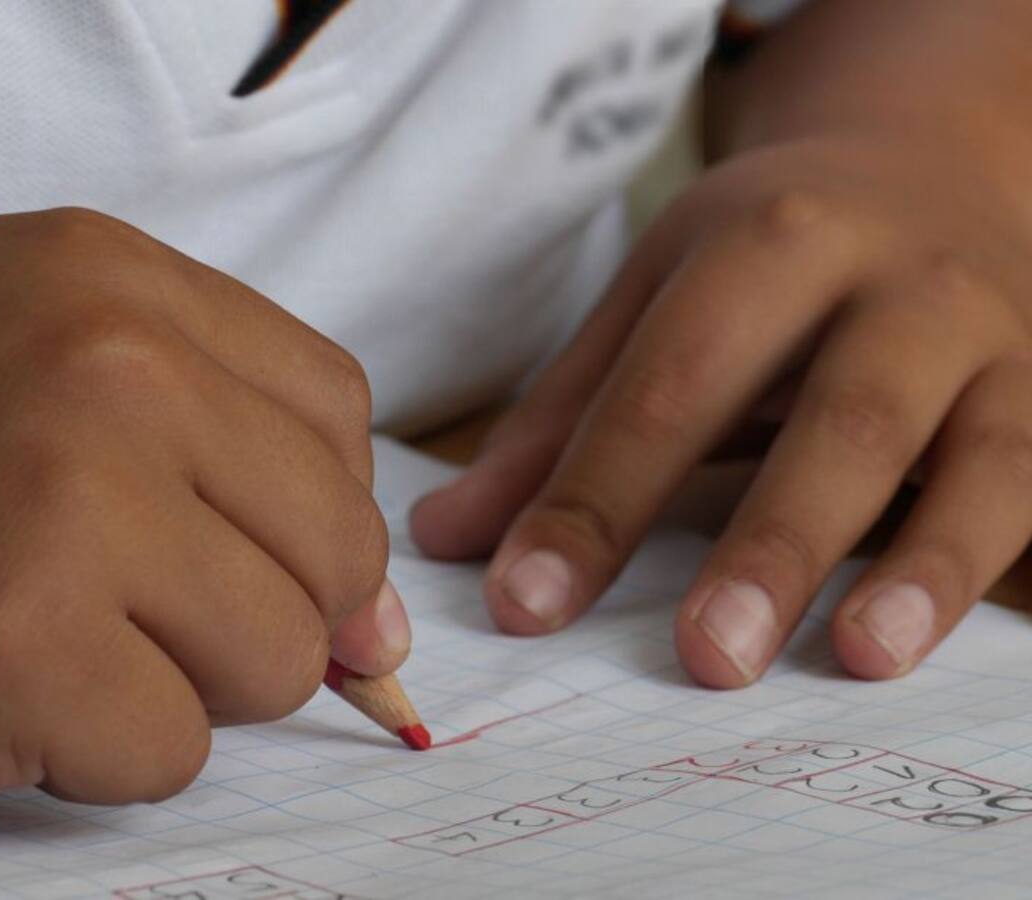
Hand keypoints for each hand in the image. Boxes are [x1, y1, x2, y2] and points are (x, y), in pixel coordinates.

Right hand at [0, 209, 406, 819]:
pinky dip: (106, 755)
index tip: (266, 553)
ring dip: (192, 684)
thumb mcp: (46, 379)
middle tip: (153, 613)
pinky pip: (173, 749)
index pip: (335, 409)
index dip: (318, 504)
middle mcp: (105, 364)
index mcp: (110, 279)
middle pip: (336, 539)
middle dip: (270, 610)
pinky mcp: (17, 646)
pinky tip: (14, 700)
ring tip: (76, 646)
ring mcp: (66, 501)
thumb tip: (382, 625)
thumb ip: (231, 466)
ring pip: (280, 654)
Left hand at [411, 136, 1031, 685]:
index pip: (667, 385)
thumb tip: (445, 536)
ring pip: (971, 455)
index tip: (525, 604)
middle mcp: (893, 280)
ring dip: (919, 565)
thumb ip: (560, 423)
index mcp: (765, 243)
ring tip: (856, 660)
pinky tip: (928, 639)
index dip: (593, 499)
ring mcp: (990, 338)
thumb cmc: (766, 254)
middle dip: (768, 541)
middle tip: (703, 659)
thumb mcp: (654, 302)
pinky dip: (986, 563)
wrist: (923, 165)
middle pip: (835, 415)